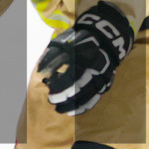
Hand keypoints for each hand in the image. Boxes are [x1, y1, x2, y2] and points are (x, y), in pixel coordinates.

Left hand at [38, 1, 134, 115]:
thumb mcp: (64, 42)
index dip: (59, 87)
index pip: (70, 77)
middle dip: (64, 97)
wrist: (105, 36)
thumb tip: (41, 71)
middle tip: (52, 101)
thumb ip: (52, 56)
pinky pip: (97, 97)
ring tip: (60, 110)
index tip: (49, 93)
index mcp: (83, 57)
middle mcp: (94, 68)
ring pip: (88, 95)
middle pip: (79, 88)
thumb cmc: (79, 39)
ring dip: (74, 105)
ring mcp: (103, 76)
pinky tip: (74, 111)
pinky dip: (85, 105)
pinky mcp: (107, 81)